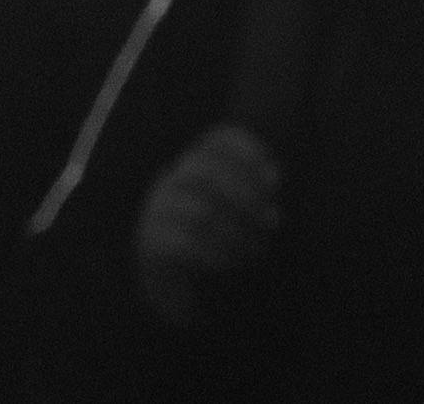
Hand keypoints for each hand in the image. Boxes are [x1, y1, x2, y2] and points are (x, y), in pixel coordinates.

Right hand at [132, 125, 280, 324]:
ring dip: (236, 233)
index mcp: (193, 164)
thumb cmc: (213, 241)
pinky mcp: (150, 244)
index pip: (216, 140)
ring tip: (256, 249)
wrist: (170, 283)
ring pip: (199, 212)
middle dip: (245, 195)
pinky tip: (232, 263)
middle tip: (272, 222)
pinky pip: (184, 245)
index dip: (245, 151)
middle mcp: (172, 180)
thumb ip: (254, 193)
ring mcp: (157, 210)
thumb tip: (271, 178)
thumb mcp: (234, 212)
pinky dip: (214, 254)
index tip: (273, 178)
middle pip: (204, 170)